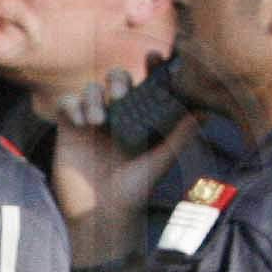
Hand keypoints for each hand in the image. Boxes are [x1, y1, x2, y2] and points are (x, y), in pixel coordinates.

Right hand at [48, 71, 199, 258]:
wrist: (101, 214)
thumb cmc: (133, 192)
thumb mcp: (159, 163)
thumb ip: (178, 137)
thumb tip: (204, 113)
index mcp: (140, 120)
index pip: (145, 86)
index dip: (151, 69)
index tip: (154, 57)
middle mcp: (116, 117)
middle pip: (115, 80)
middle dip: (118, 80)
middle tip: (120, 93)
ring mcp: (91, 123)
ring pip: (91, 90)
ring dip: (94, 97)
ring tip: (98, 121)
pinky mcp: (69, 130)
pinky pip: (67, 104)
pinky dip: (73, 106)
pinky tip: (81, 123)